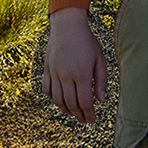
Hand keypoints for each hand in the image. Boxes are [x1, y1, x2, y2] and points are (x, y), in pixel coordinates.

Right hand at [43, 7, 107, 122]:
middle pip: (71, 104)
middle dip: (78, 115)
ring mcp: (54, 73)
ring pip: (57, 100)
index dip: (88, 114)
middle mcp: (66, 76)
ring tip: (74, 113)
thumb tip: (101, 100)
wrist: (67, 26)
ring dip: (66, 110)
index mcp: (81, 74)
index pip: (84, 102)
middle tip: (85, 120)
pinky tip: (61, 101)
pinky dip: (53, 99)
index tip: (92, 121)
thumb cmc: (87, 41)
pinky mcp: (46, 70)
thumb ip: (101, 80)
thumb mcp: (100, 59)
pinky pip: (47, 90)